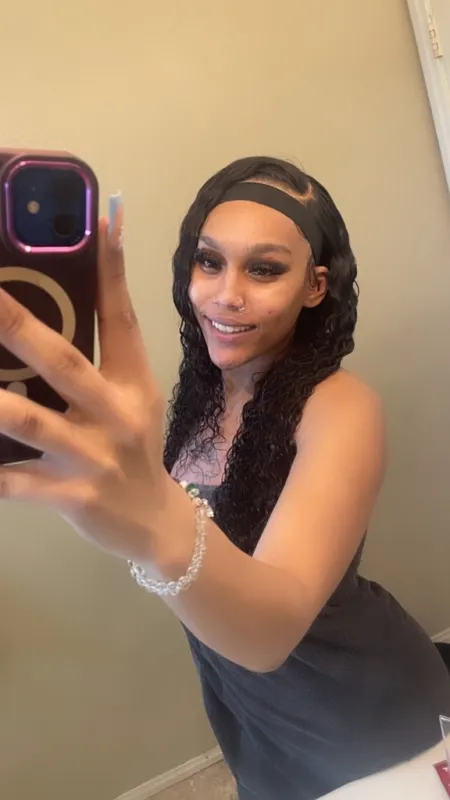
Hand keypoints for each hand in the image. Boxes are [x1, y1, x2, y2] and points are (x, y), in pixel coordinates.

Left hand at [0, 206, 170, 562]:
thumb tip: (64, 308)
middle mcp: (116, 414)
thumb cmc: (135, 448)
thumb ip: (103, 357)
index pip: (122, 317)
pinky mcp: (71, 497)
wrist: (154, 522)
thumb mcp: (133, 399)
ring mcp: (93, 457)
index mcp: (133, 383)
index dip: (112, 269)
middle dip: (19, 326)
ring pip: (31, 423)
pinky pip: (16, 484)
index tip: (102, 217)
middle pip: (64, 363)